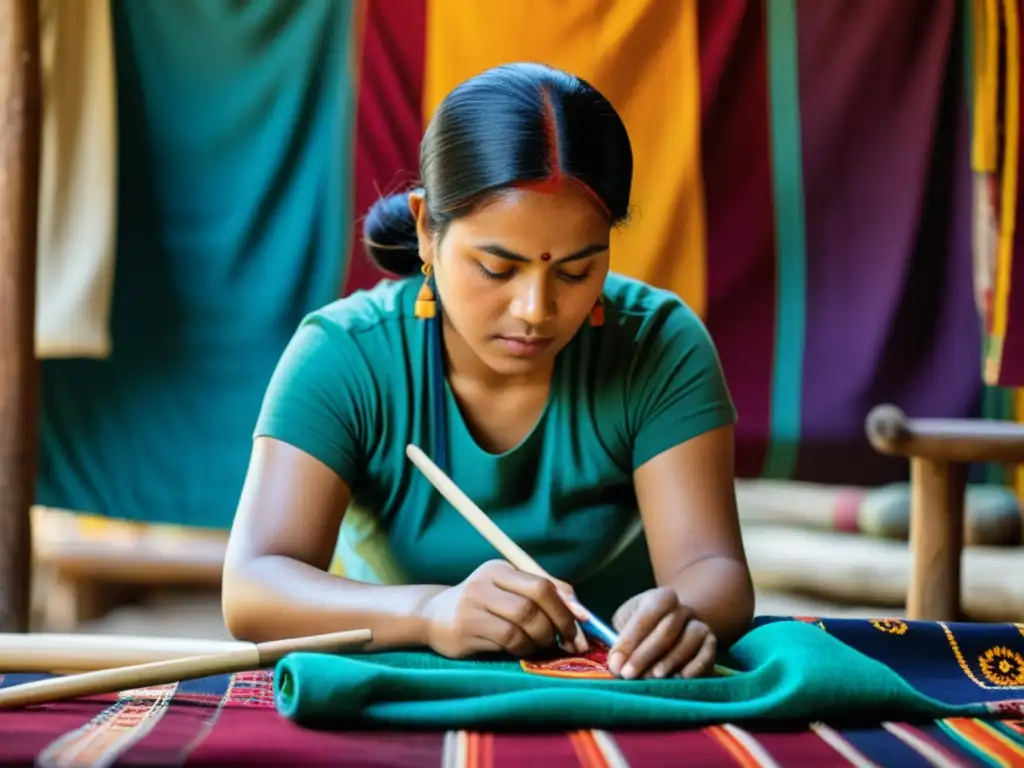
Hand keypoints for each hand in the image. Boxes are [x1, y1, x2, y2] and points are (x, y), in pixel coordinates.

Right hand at [418, 560, 589, 658]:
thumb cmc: (481, 605)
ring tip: (543, 644)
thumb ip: (543, 594)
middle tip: (570, 641)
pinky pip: (508, 639)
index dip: (567, 604)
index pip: (542, 582)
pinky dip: (524, 647)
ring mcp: (473, 604)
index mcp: (499, 568)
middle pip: (535, 599)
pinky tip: (524, 649)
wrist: (433, 618)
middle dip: (560, 622)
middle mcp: (485, 581)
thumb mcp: (508, 591)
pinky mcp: (466, 628)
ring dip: (542, 638)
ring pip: (524, 621)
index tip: (583, 623)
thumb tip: (581, 611)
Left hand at [606, 587, 715, 679]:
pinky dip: (694, 669)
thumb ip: (622, 640)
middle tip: (628, 675)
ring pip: (688, 642)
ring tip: (651, 679)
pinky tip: (679, 679)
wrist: (675, 626)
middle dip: (644, 656)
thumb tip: (617, 663)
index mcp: (661, 598)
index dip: (629, 642)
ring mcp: (700, 625)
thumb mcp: (628, 623)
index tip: (616, 664)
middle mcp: (683, 609)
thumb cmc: (645, 627)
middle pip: (666, 631)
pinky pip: (706, 655)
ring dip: (669, 662)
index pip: (645, 617)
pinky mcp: (711, 644)